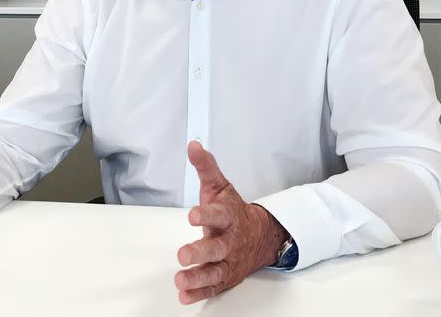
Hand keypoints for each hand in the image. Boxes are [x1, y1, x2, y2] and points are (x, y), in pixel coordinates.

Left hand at [175, 141, 287, 304]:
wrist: (259, 236)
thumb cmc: (233, 211)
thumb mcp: (220, 186)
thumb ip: (206, 167)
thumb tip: (194, 146)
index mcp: (228, 217)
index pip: (218, 215)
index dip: (205, 215)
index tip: (192, 215)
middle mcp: (230, 241)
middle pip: (217, 248)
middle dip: (200, 251)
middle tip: (183, 254)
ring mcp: (228, 260)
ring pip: (215, 271)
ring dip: (197, 277)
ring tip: (181, 279)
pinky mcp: (225, 277)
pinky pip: (213, 287)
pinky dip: (199, 292)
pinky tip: (185, 294)